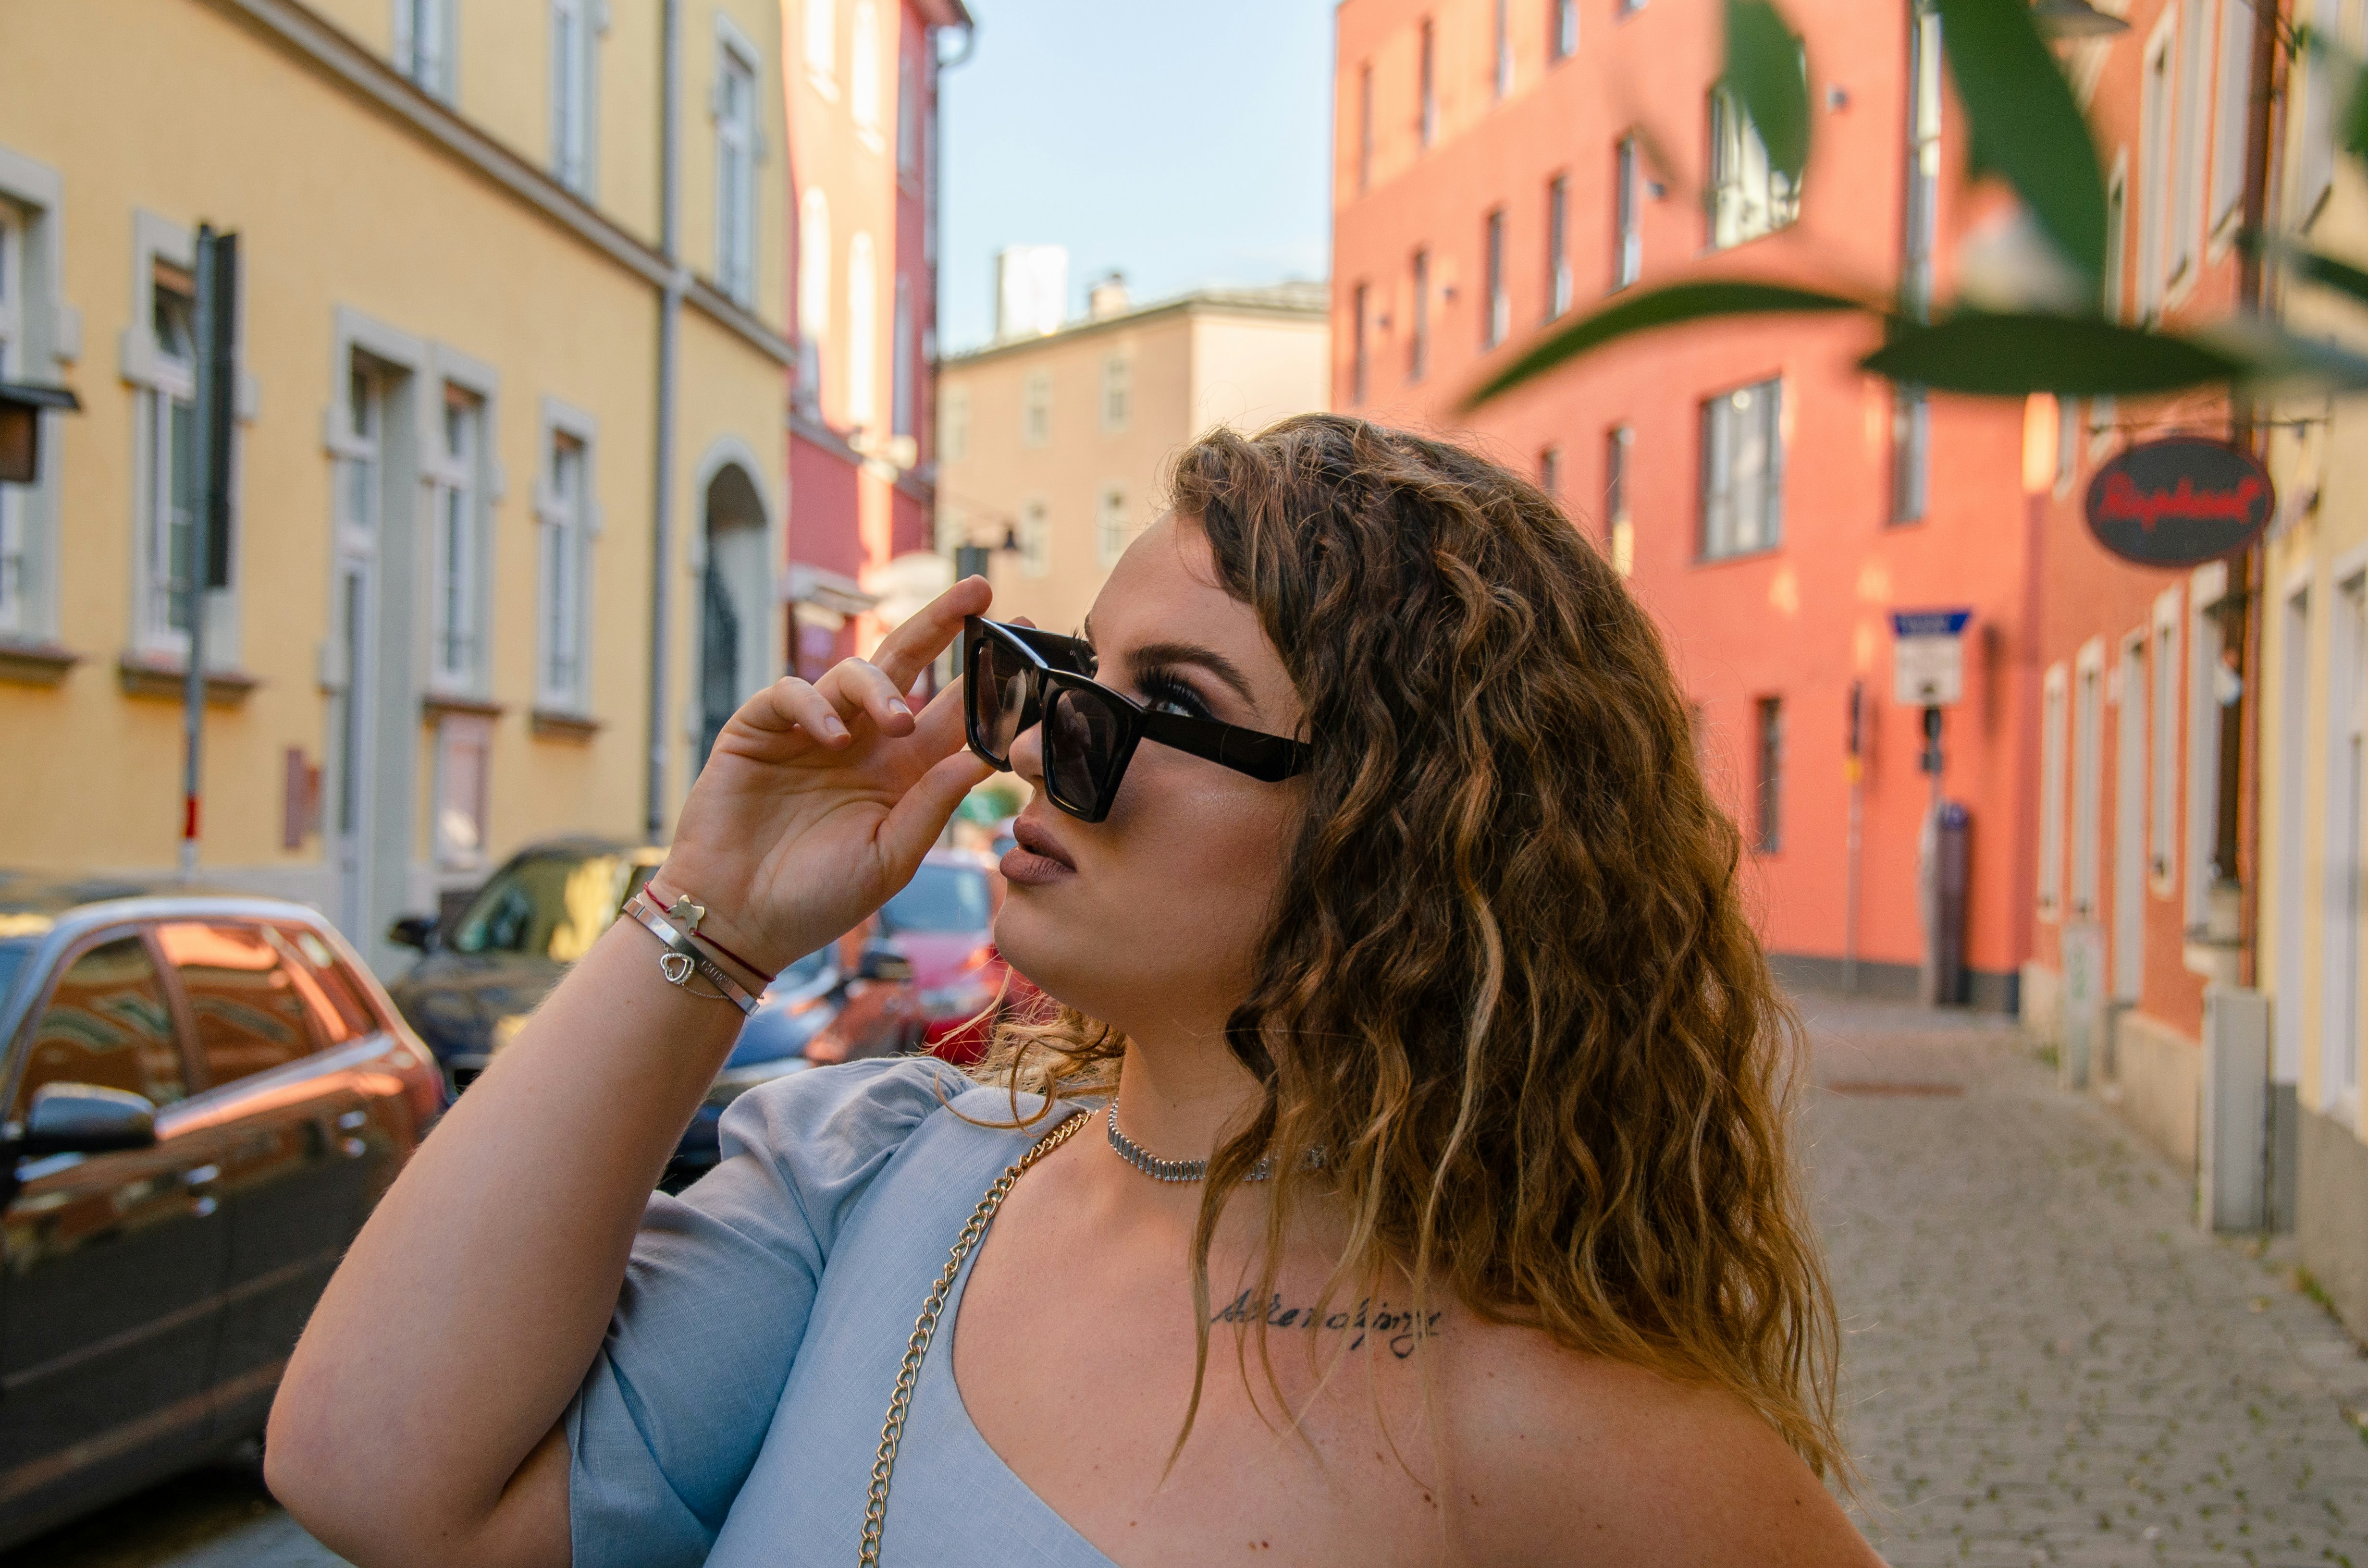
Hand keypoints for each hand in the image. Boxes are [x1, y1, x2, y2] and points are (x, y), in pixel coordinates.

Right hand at [655, 577, 995, 975]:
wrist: (740, 921)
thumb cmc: (818, 899)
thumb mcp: (890, 859)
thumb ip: (933, 805)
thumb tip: (984, 758)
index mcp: (903, 771)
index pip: (954, 712)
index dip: (987, 680)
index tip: (1026, 642)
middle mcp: (863, 740)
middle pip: (907, 664)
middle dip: (942, 624)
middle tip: (978, 591)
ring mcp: (810, 731)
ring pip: (853, 673)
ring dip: (880, 687)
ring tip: (897, 720)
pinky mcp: (759, 731)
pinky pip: (791, 694)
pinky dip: (814, 705)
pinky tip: (833, 736)